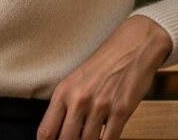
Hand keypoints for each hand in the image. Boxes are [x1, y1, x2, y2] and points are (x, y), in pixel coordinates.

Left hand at [37, 15, 171, 139]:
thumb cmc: (102, 65)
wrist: (131, 47)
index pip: (47, 130)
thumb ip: (65, 106)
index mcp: (63, 92)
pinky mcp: (121, 110)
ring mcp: (100, 106)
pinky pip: (110, 139)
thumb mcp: (75, 81)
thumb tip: (57, 132)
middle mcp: (79, 100)